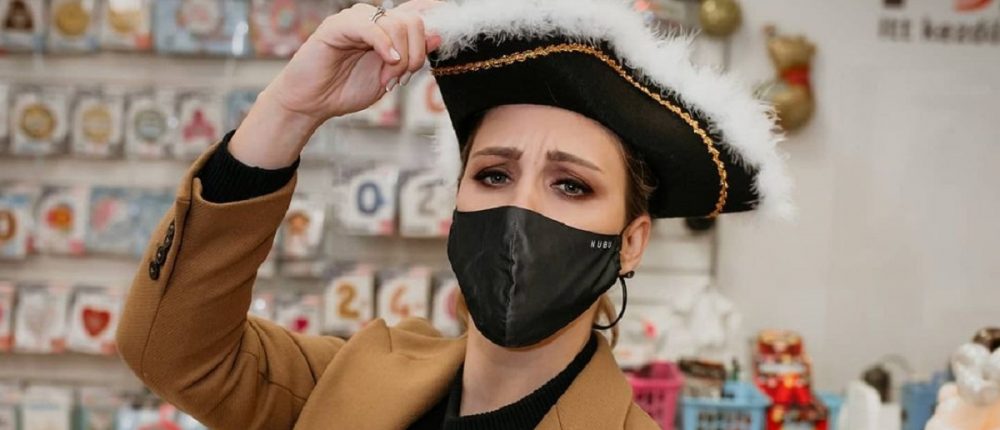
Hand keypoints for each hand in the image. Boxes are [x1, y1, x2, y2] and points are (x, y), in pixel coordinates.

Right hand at [231, 0, 442, 167]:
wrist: (313, 103)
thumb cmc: (345, 89)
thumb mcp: (389, 77)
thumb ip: (411, 57)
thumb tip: (436, 36)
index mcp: (386, 31)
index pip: (417, 11)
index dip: (436, 12)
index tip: (453, 18)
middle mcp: (373, 20)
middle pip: (414, 21)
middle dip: (416, 55)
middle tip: (401, 79)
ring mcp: (356, 20)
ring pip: (398, 23)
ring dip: (401, 57)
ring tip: (388, 80)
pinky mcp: (337, 26)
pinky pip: (370, 25)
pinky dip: (384, 44)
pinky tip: (388, 62)